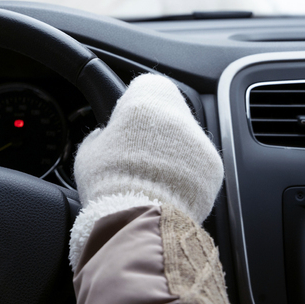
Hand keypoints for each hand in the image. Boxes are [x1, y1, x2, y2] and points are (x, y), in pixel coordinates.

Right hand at [69, 74, 222, 265]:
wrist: (138, 218)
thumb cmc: (108, 181)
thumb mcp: (90, 151)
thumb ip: (100, 136)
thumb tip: (103, 136)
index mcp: (145, 100)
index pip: (145, 85)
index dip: (133, 103)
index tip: (125, 122)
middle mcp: (178, 114)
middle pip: (170, 111)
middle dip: (156, 128)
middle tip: (136, 151)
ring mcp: (200, 141)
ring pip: (187, 137)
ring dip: (173, 150)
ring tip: (151, 175)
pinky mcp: (214, 168)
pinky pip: (200, 163)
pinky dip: (188, 172)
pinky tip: (167, 188)